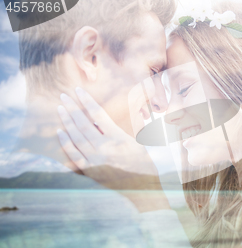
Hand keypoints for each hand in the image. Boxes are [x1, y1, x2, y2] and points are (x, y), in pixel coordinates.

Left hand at [56, 87, 169, 211]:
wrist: (142, 189)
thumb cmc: (144, 164)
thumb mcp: (137, 143)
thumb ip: (121, 131)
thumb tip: (105, 120)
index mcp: (118, 138)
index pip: (98, 115)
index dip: (87, 101)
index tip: (78, 91)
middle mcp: (104, 147)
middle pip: (83, 123)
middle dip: (72, 108)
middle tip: (63, 96)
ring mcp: (95, 159)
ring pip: (76, 137)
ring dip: (66, 121)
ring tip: (60, 109)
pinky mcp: (90, 170)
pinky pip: (73, 154)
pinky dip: (65, 142)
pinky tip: (60, 132)